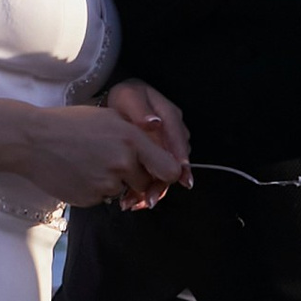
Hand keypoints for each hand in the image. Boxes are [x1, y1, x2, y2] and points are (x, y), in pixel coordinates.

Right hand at [12, 99, 191, 212]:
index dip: (166, 173)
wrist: (32, 140)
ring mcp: (106, 184)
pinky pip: (103, 199)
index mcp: (131, 139)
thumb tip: (161, 153)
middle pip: (147, 183)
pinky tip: (79, 173)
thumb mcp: (109, 117)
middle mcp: (123, 163)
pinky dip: (95, 190)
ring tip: (91, 164)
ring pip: (124, 191)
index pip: (169, 170)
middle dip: (136, 177)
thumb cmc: (70, 124)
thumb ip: (138, 135)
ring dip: (115, 183)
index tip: (160, 173)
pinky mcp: (90, 199)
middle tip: (112, 161)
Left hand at [102, 79, 191, 195]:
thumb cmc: (126, 98)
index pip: (178, 140)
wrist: (121, 103)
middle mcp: (174, 134)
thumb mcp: (129, 98)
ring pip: (166, 172)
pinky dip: (145, 188)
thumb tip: (155, 122)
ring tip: (135, 203)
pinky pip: (156, 175)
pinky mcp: (158, 157)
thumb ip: (141, 111)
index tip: (177, 177)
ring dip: (153, 189)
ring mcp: (167, 147)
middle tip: (149, 199)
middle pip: (175, 162)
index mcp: (170, 116)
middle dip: (163, 183)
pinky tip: (133, 199)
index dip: (179, 160)